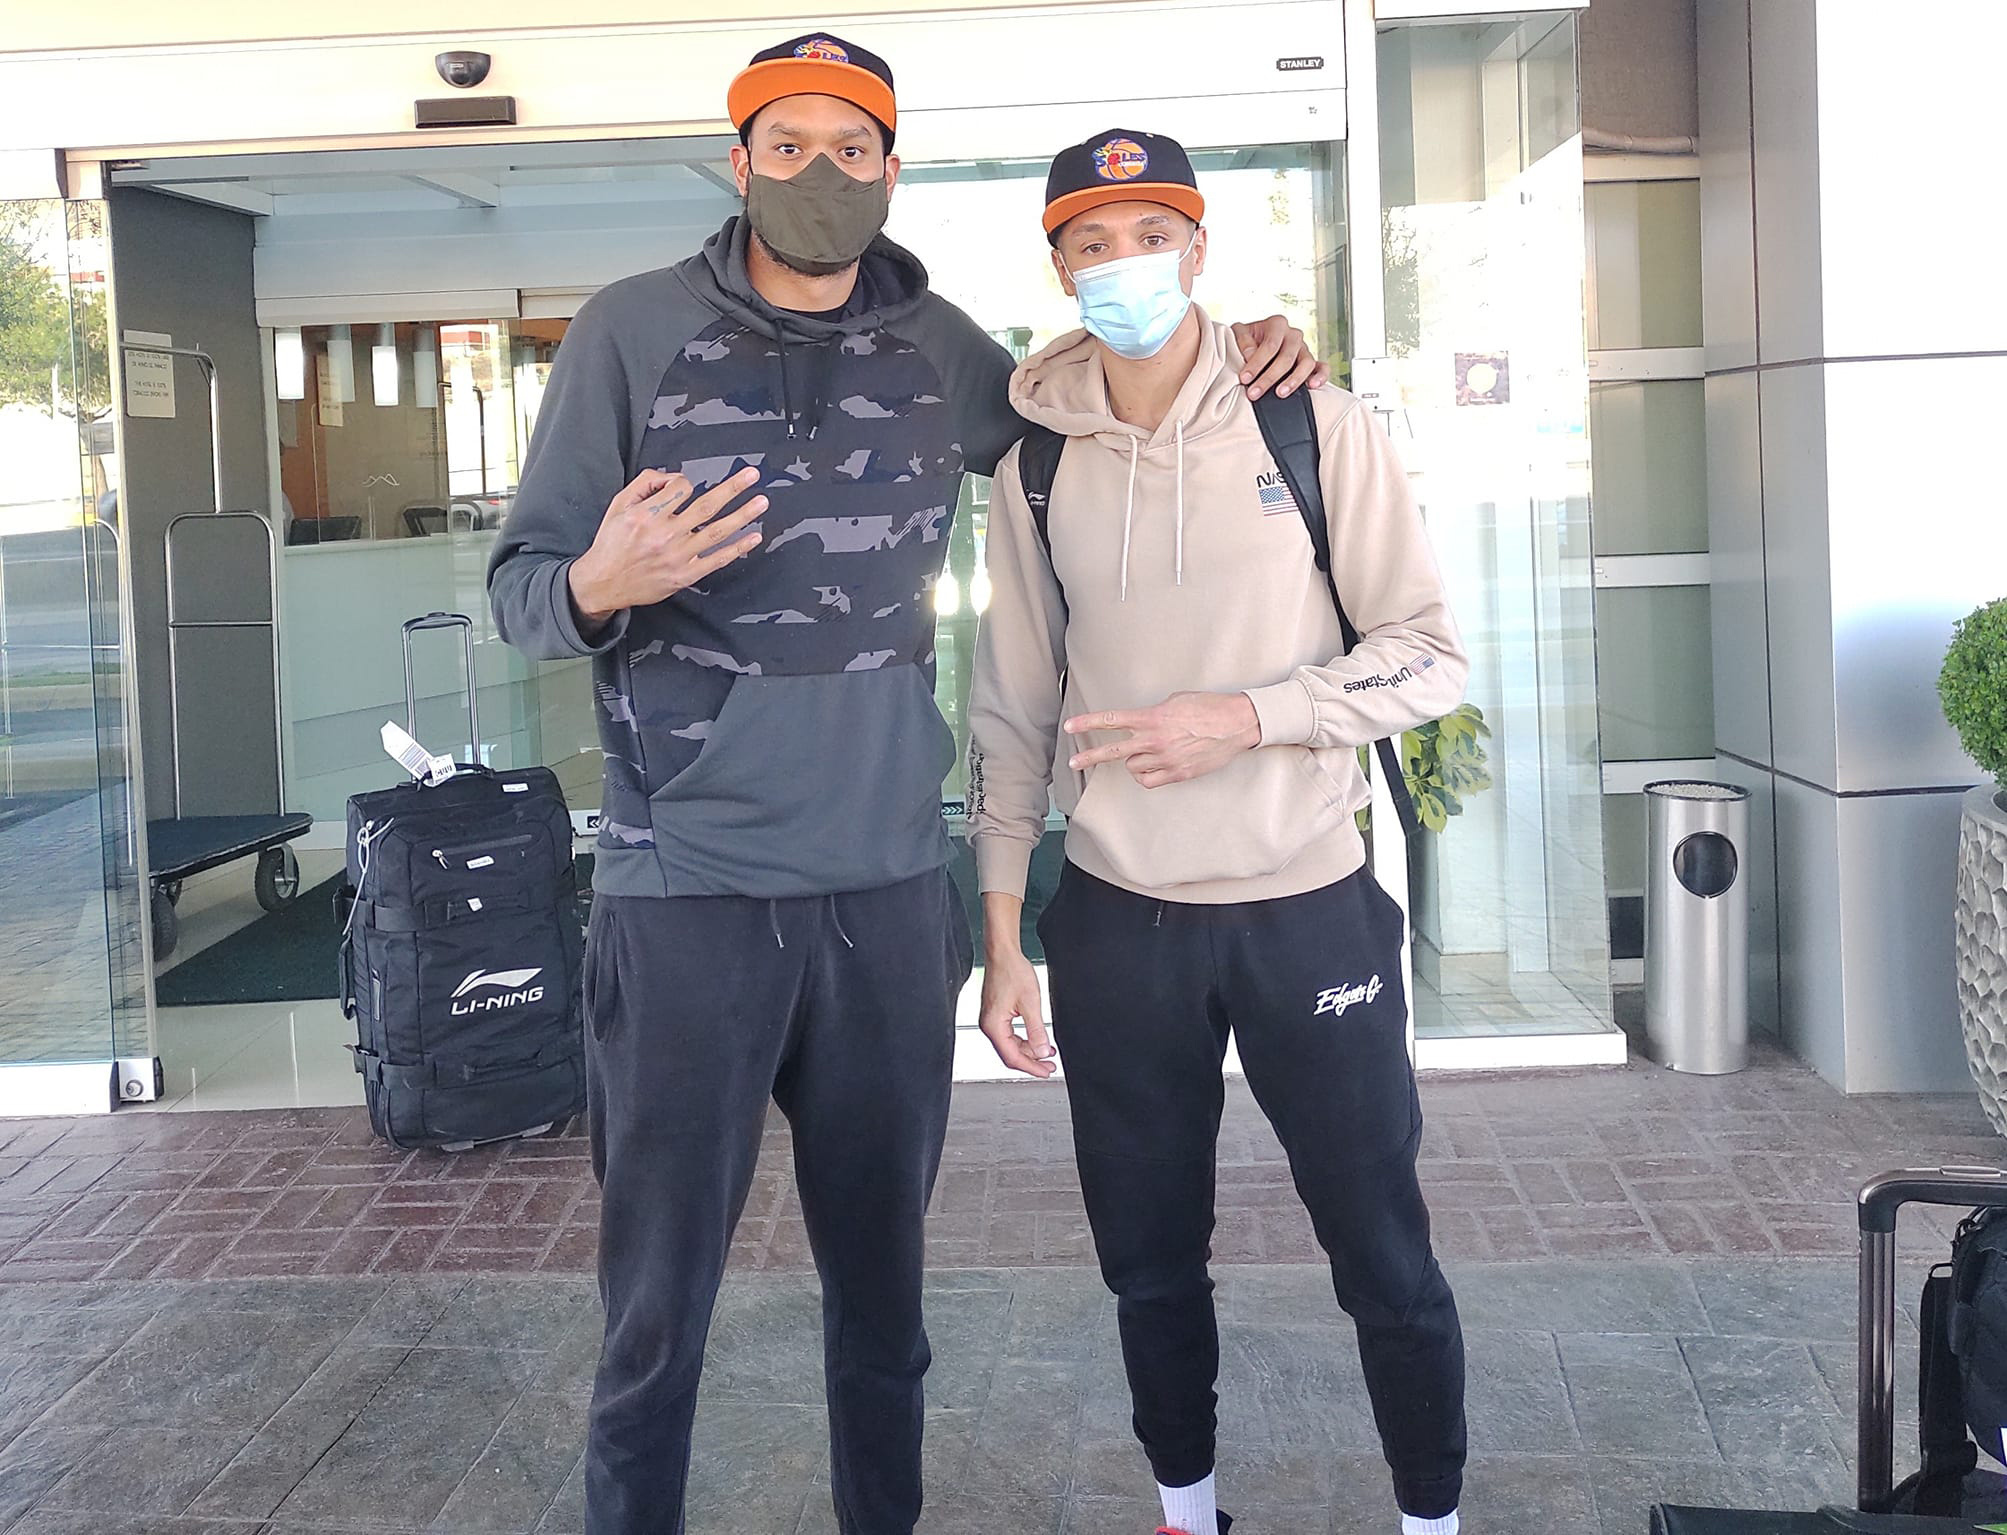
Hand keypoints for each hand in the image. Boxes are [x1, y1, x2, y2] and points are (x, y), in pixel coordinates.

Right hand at [569, 466, 766, 621]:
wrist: (604, 582)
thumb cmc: (612, 542)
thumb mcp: (619, 505)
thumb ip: (644, 484)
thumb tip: (671, 477)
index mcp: (647, 514)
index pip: (680, 488)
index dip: (685, 483)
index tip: (684, 487)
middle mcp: (665, 534)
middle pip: (707, 505)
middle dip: (732, 488)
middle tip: (752, 475)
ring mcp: (678, 556)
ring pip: (717, 531)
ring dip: (742, 515)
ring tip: (761, 501)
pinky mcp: (685, 575)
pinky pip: (717, 560)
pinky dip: (738, 548)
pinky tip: (754, 537)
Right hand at [979, 943, 1055, 1078]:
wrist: (1003, 954)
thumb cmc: (1012, 971)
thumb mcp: (1030, 1003)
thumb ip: (1036, 1030)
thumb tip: (1041, 1052)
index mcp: (993, 1026)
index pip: (1012, 1057)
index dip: (1031, 1067)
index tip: (1045, 1071)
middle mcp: (989, 1026)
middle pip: (1010, 1054)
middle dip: (1031, 1061)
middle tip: (1049, 1066)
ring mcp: (991, 1021)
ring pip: (1010, 1046)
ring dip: (1029, 1051)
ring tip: (1047, 1053)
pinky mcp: (995, 1015)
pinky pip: (1009, 1035)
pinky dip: (1024, 1040)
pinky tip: (1036, 1040)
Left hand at [1066, 692, 1260, 788]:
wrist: (1237, 723)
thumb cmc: (1209, 708)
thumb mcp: (1175, 700)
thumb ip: (1153, 713)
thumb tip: (1143, 723)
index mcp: (1152, 718)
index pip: (1111, 720)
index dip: (1087, 724)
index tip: (1070, 727)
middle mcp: (1155, 740)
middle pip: (1113, 752)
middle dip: (1090, 757)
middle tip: (1074, 763)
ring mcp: (1166, 759)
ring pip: (1133, 767)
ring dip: (1135, 760)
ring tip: (1148, 751)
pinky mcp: (1178, 773)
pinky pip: (1149, 780)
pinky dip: (1145, 775)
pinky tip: (1151, 767)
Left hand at [1231, 315, 1330, 401]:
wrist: (1254, 343)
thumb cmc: (1247, 339)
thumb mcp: (1239, 333)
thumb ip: (1243, 341)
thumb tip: (1250, 355)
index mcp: (1277, 324)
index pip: (1270, 344)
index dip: (1257, 363)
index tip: (1244, 378)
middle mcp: (1293, 335)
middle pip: (1287, 357)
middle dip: (1269, 377)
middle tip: (1255, 393)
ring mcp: (1304, 348)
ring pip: (1306, 363)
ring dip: (1293, 380)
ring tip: (1280, 394)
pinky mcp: (1311, 362)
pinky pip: (1322, 367)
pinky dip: (1320, 376)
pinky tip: (1312, 386)